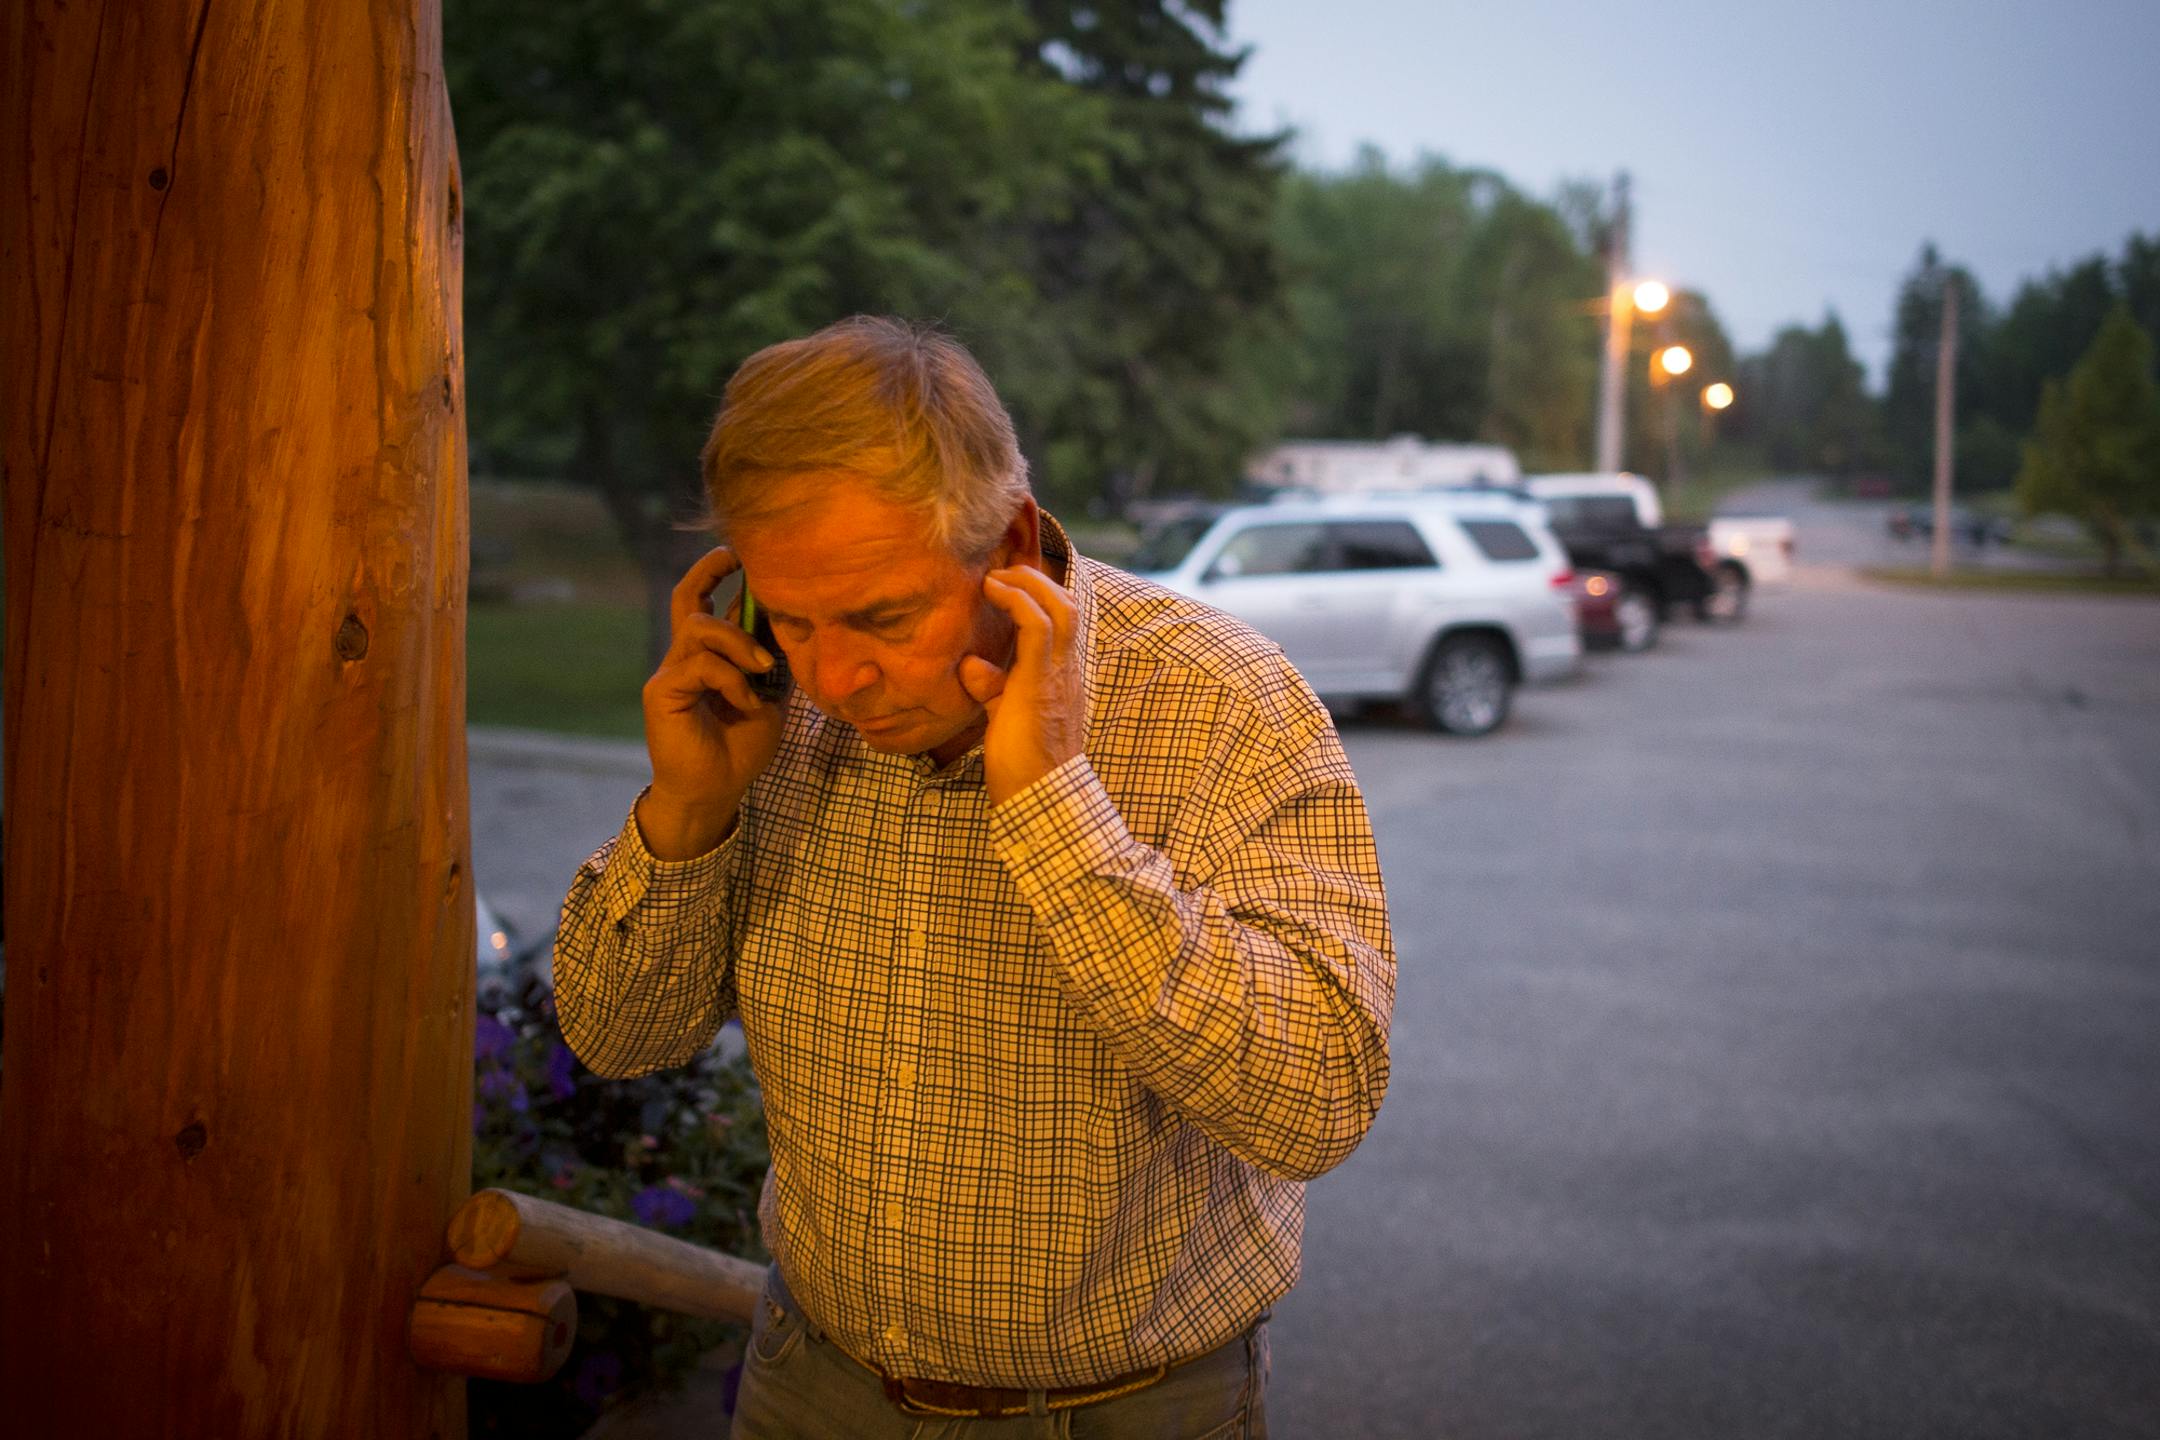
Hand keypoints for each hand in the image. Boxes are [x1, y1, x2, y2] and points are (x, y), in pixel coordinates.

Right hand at [637, 546, 786, 856]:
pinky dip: (731, 678)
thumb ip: (771, 662)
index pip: (709, 603)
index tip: (745, 557)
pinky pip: (700, 664)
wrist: (715, 791)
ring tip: (762, 669)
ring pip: (699, 626)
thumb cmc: (741, 748)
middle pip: (686, 597)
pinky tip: (746, 702)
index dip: (721, 575)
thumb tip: (789, 621)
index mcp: (709, 656)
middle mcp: (685, 657)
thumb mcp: (769, 697)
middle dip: (709, 570)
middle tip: (734, 558)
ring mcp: (672, 672)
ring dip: (738, 642)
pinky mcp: (663, 691)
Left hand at [958, 565, 1084, 806]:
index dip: (1042, 595)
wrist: (1039, 795)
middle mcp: (1066, 668)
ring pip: (1058, 606)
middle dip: (1037, 580)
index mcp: (1061, 676)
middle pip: (1067, 605)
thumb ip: (992, 688)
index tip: (1008, 584)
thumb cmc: (1021, 762)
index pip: (1063, 622)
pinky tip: (993, 591)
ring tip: (997, 575)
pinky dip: (1017, 599)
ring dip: (1027, 582)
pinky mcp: (1039, 679)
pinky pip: (1037, 624)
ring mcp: (1057, 672)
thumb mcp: (1005, 715)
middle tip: (1004, 572)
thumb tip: (969, 665)